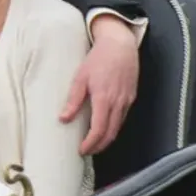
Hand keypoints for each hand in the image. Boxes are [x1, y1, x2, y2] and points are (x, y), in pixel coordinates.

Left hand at [60, 14, 139, 154]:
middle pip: (111, 133)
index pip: (99, 129)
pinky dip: (114, 127)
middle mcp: (118, 102)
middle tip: (86, 151)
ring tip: (93, 142)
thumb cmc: (99, 58)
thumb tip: (63, 118)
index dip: (91, 143)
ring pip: (118, 127)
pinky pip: (123, 118)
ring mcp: (127, 100)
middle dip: (99, 146)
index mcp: (104, 98)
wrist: (120, 45)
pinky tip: (105, 127)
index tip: (82, 150)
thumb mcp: (80, 77)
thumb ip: (73, 99)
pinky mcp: (131, 97)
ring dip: (107, 138)